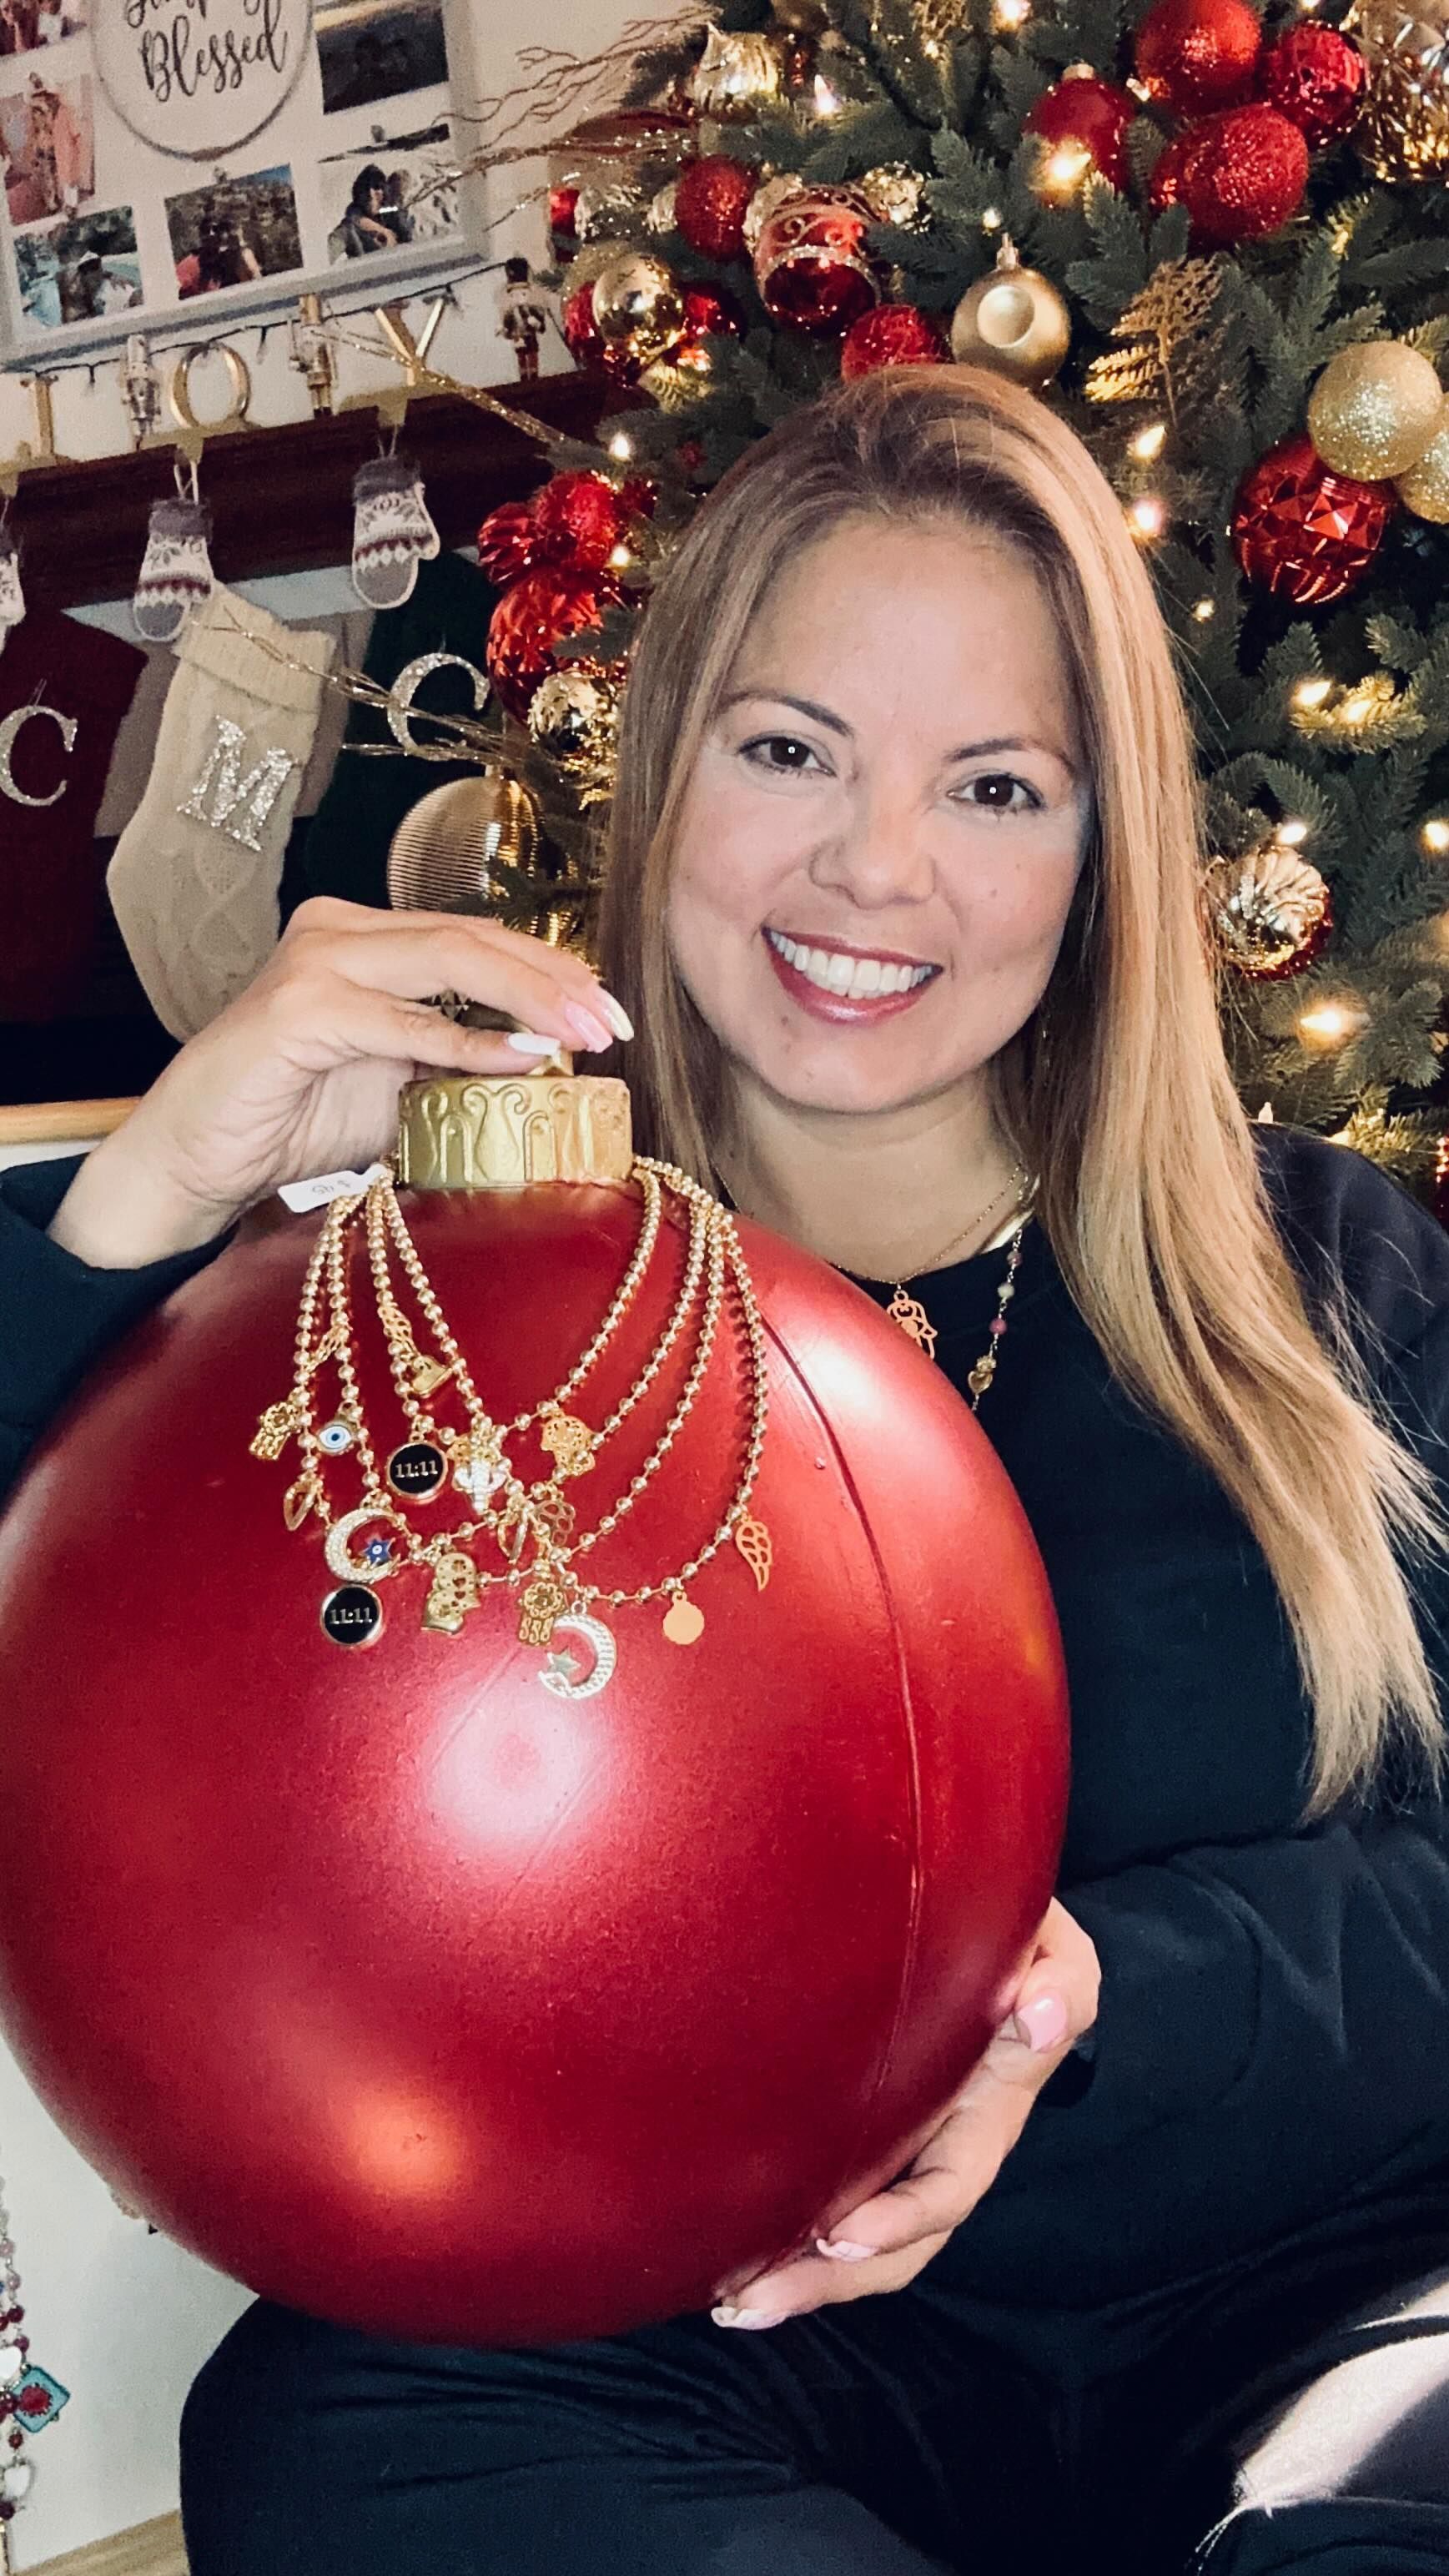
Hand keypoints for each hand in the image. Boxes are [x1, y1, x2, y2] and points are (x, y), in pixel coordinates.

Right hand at [46, 898, 632, 1268]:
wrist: (194, 1160)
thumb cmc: (288, 1122)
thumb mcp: (395, 1090)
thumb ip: (457, 1066)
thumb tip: (543, 1069)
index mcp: (367, 939)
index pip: (479, 939)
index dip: (551, 971)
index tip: (612, 1014)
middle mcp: (341, 931)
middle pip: (474, 938)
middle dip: (556, 980)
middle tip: (614, 1022)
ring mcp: (317, 963)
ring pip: (448, 960)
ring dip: (527, 1000)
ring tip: (582, 1034)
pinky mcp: (297, 1011)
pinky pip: (402, 1021)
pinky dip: (466, 1042)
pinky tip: (518, 1057)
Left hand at [712, 1899, 1099, 2330]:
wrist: (990, 1934)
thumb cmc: (1024, 1948)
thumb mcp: (1057, 1955)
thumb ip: (1062, 1983)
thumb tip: (1040, 2015)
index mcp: (989, 2113)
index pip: (950, 2186)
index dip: (902, 2219)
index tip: (841, 2233)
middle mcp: (942, 2147)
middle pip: (895, 2244)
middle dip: (828, 2279)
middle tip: (751, 2299)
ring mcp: (900, 2146)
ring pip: (856, 2237)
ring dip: (799, 2276)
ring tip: (729, 2302)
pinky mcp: (859, 2130)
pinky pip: (827, 2193)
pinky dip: (784, 2233)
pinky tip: (728, 2253)